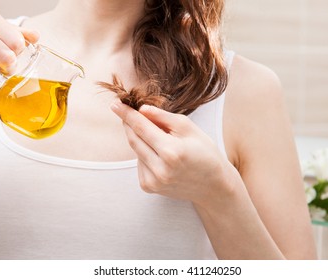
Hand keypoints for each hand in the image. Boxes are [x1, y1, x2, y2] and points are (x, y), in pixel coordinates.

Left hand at [111, 101, 238, 206]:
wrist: (213, 186)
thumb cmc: (205, 153)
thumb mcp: (189, 128)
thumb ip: (163, 117)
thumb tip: (141, 110)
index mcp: (171, 151)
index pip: (141, 127)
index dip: (126, 114)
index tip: (115, 104)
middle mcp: (160, 168)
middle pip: (134, 139)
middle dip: (129, 124)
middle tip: (129, 112)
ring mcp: (153, 181)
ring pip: (136, 150)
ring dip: (141, 140)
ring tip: (162, 141)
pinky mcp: (149, 187)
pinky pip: (139, 163)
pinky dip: (145, 154)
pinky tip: (161, 157)